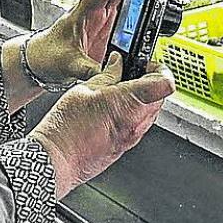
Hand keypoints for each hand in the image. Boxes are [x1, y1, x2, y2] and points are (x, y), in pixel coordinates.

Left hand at [28, 0, 158, 84]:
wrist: (38, 61)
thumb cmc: (47, 55)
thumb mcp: (69, 64)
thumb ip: (89, 70)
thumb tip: (109, 74)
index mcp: (82, 13)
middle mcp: (91, 12)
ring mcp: (98, 20)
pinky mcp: (103, 29)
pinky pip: (120, 12)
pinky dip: (134, 8)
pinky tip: (147, 9)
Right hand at [28, 54, 174, 197]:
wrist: (57, 159)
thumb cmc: (67, 128)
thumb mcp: (86, 89)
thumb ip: (108, 74)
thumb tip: (117, 64)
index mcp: (131, 103)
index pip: (165, 83)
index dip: (160, 69)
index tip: (146, 63)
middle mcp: (137, 122)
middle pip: (159, 96)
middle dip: (147, 82)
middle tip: (127, 73)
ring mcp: (132, 137)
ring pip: (149, 111)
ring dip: (139, 98)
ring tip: (115, 90)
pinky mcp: (125, 147)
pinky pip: (137, 125)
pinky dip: (130, 113)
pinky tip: (109, 108)